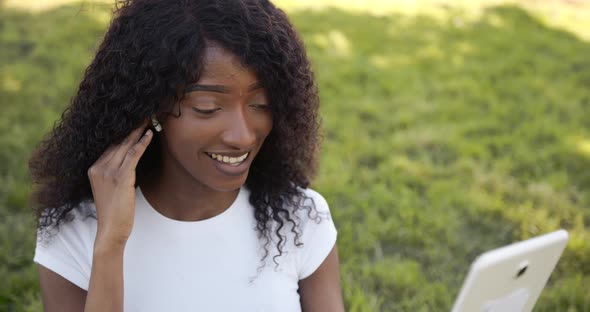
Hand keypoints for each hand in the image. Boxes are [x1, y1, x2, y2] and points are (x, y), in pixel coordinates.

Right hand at [87, 120, 152, 247]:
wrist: (111, 230)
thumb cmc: (115, 212)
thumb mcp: (111, 189)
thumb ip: (116, 174)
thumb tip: (130, 162)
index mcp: (93, 168)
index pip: (110, 145)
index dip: (123, 132)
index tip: (134, 120)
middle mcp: (98, 167)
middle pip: (117, 141)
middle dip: (131, 127)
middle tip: (144, 113)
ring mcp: (108, 172)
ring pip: (125, 145)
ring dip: (138, 130)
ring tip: (149, 118)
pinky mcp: (120, 178)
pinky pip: (132, 155)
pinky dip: (141, 143)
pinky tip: (150, 134)